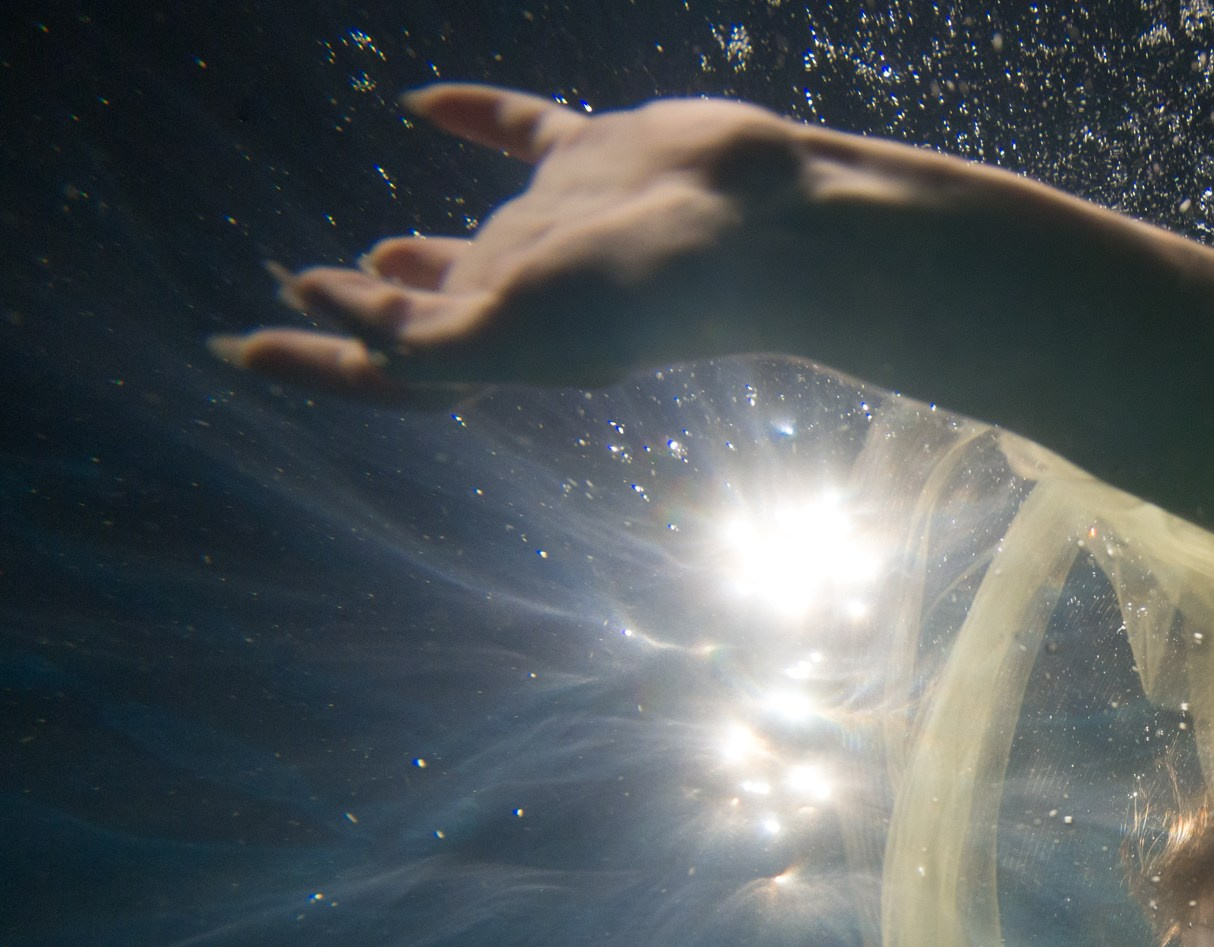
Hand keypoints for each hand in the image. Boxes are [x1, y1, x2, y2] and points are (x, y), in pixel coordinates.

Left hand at [213, 85, 937, 401]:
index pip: (388, 366)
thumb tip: (326, 315)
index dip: (314, 362)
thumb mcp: (519, 329)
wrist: (766, 229)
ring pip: (470, 245)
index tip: (238, 347)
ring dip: (413, 259)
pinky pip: (516, 135)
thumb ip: (421, 339)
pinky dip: (467, 118)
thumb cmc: (650, 292)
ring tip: (365, 260)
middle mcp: (528, 293)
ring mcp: (562, 226)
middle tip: (296, 305)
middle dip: (354, 323)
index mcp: (505, 343)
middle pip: (420, 320)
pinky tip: (420, 104)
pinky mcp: (596, 158)